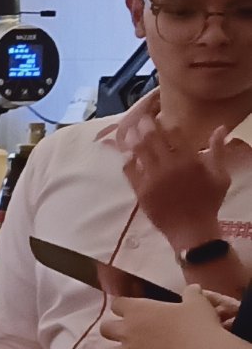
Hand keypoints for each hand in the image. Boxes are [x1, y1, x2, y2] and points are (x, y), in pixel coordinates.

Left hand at [98, 294, 237, 348]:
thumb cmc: (200, 326)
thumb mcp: (197, 303)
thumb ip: (191, 294)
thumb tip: (193, 289)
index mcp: (138, 310)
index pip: (117, 304)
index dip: (124, 308)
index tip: (133, 312)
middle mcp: (128, 331)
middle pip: (105, 329)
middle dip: (114, 332)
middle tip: (129, 335)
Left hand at [118, 101, 233, 253]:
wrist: (192, 230)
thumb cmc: (209, 202)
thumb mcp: (220, 176)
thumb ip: (218, 150)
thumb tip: (221, 127)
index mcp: (190, 160)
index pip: (174, 132)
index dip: (165, 123)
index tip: (160, 118)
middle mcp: (170, 166)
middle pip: (152, 137)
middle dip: (146, 124)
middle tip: (142, 119)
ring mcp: (153, 178)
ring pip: (138, 150)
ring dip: (133, 137)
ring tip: (130, 130)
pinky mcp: (140, 190)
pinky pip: (129, 170)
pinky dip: (127, 158)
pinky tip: (126, 153)